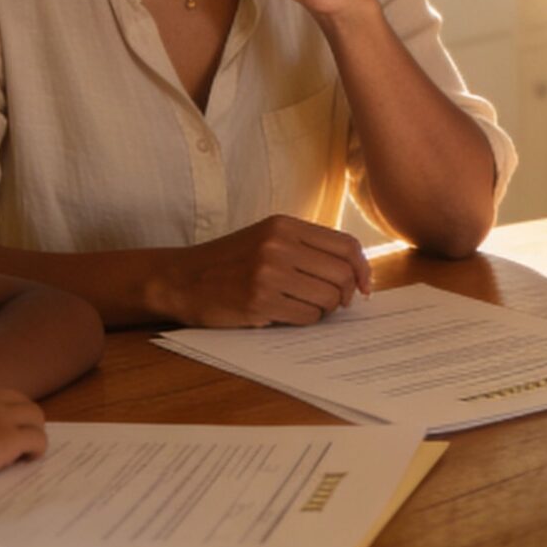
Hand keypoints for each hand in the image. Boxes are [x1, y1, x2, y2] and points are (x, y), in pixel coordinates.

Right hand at [0, 383, 48, 493]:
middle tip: (24, 440)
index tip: (7, 428)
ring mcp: (0, 415)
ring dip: (35, 434)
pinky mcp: (9, 437)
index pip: (2, 395)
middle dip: (26, 421)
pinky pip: (38, 439)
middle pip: (23, 403)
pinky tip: (29, 460)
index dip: (8, 413)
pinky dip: (38, 450)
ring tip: (28, 452)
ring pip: (35, 417)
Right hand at [147, 213, 374, 327]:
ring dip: (325, 310)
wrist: (182, 279)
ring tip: (306, 307)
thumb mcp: (267, 237)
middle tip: (337, 303)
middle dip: (346, 294)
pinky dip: (305, 321)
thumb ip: (306, 247)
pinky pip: (305, 317)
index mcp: (285, 225)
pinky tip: (287, 315)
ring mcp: (268, 274)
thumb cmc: (230, 261)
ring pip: (327, 298)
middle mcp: (278, 245)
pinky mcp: (258, 302)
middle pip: (342, 274)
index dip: (363, 269)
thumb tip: (355, 273)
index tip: (364, 286)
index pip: (346, 245)